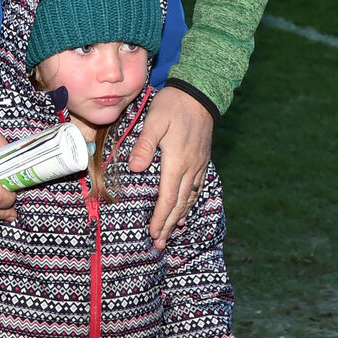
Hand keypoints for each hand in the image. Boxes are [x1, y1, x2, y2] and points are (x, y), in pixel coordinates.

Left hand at [128, 86, 212, 248]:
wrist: (200, 93)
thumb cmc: (173, 106)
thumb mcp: (154, 121)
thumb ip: (145, 146)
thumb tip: (135, 168)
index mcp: (177, 161)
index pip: (168, 197)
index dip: (161, 218)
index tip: (154, 234)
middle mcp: (190, 168)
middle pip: (180, 203)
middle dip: (169, 225)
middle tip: (160, 243)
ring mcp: (199, 165)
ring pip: (190, 198)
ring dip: (179, 217)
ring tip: (171, 233)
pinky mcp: (202, 160)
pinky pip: (197, 188)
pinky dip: (190, 203)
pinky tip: (185, 210)